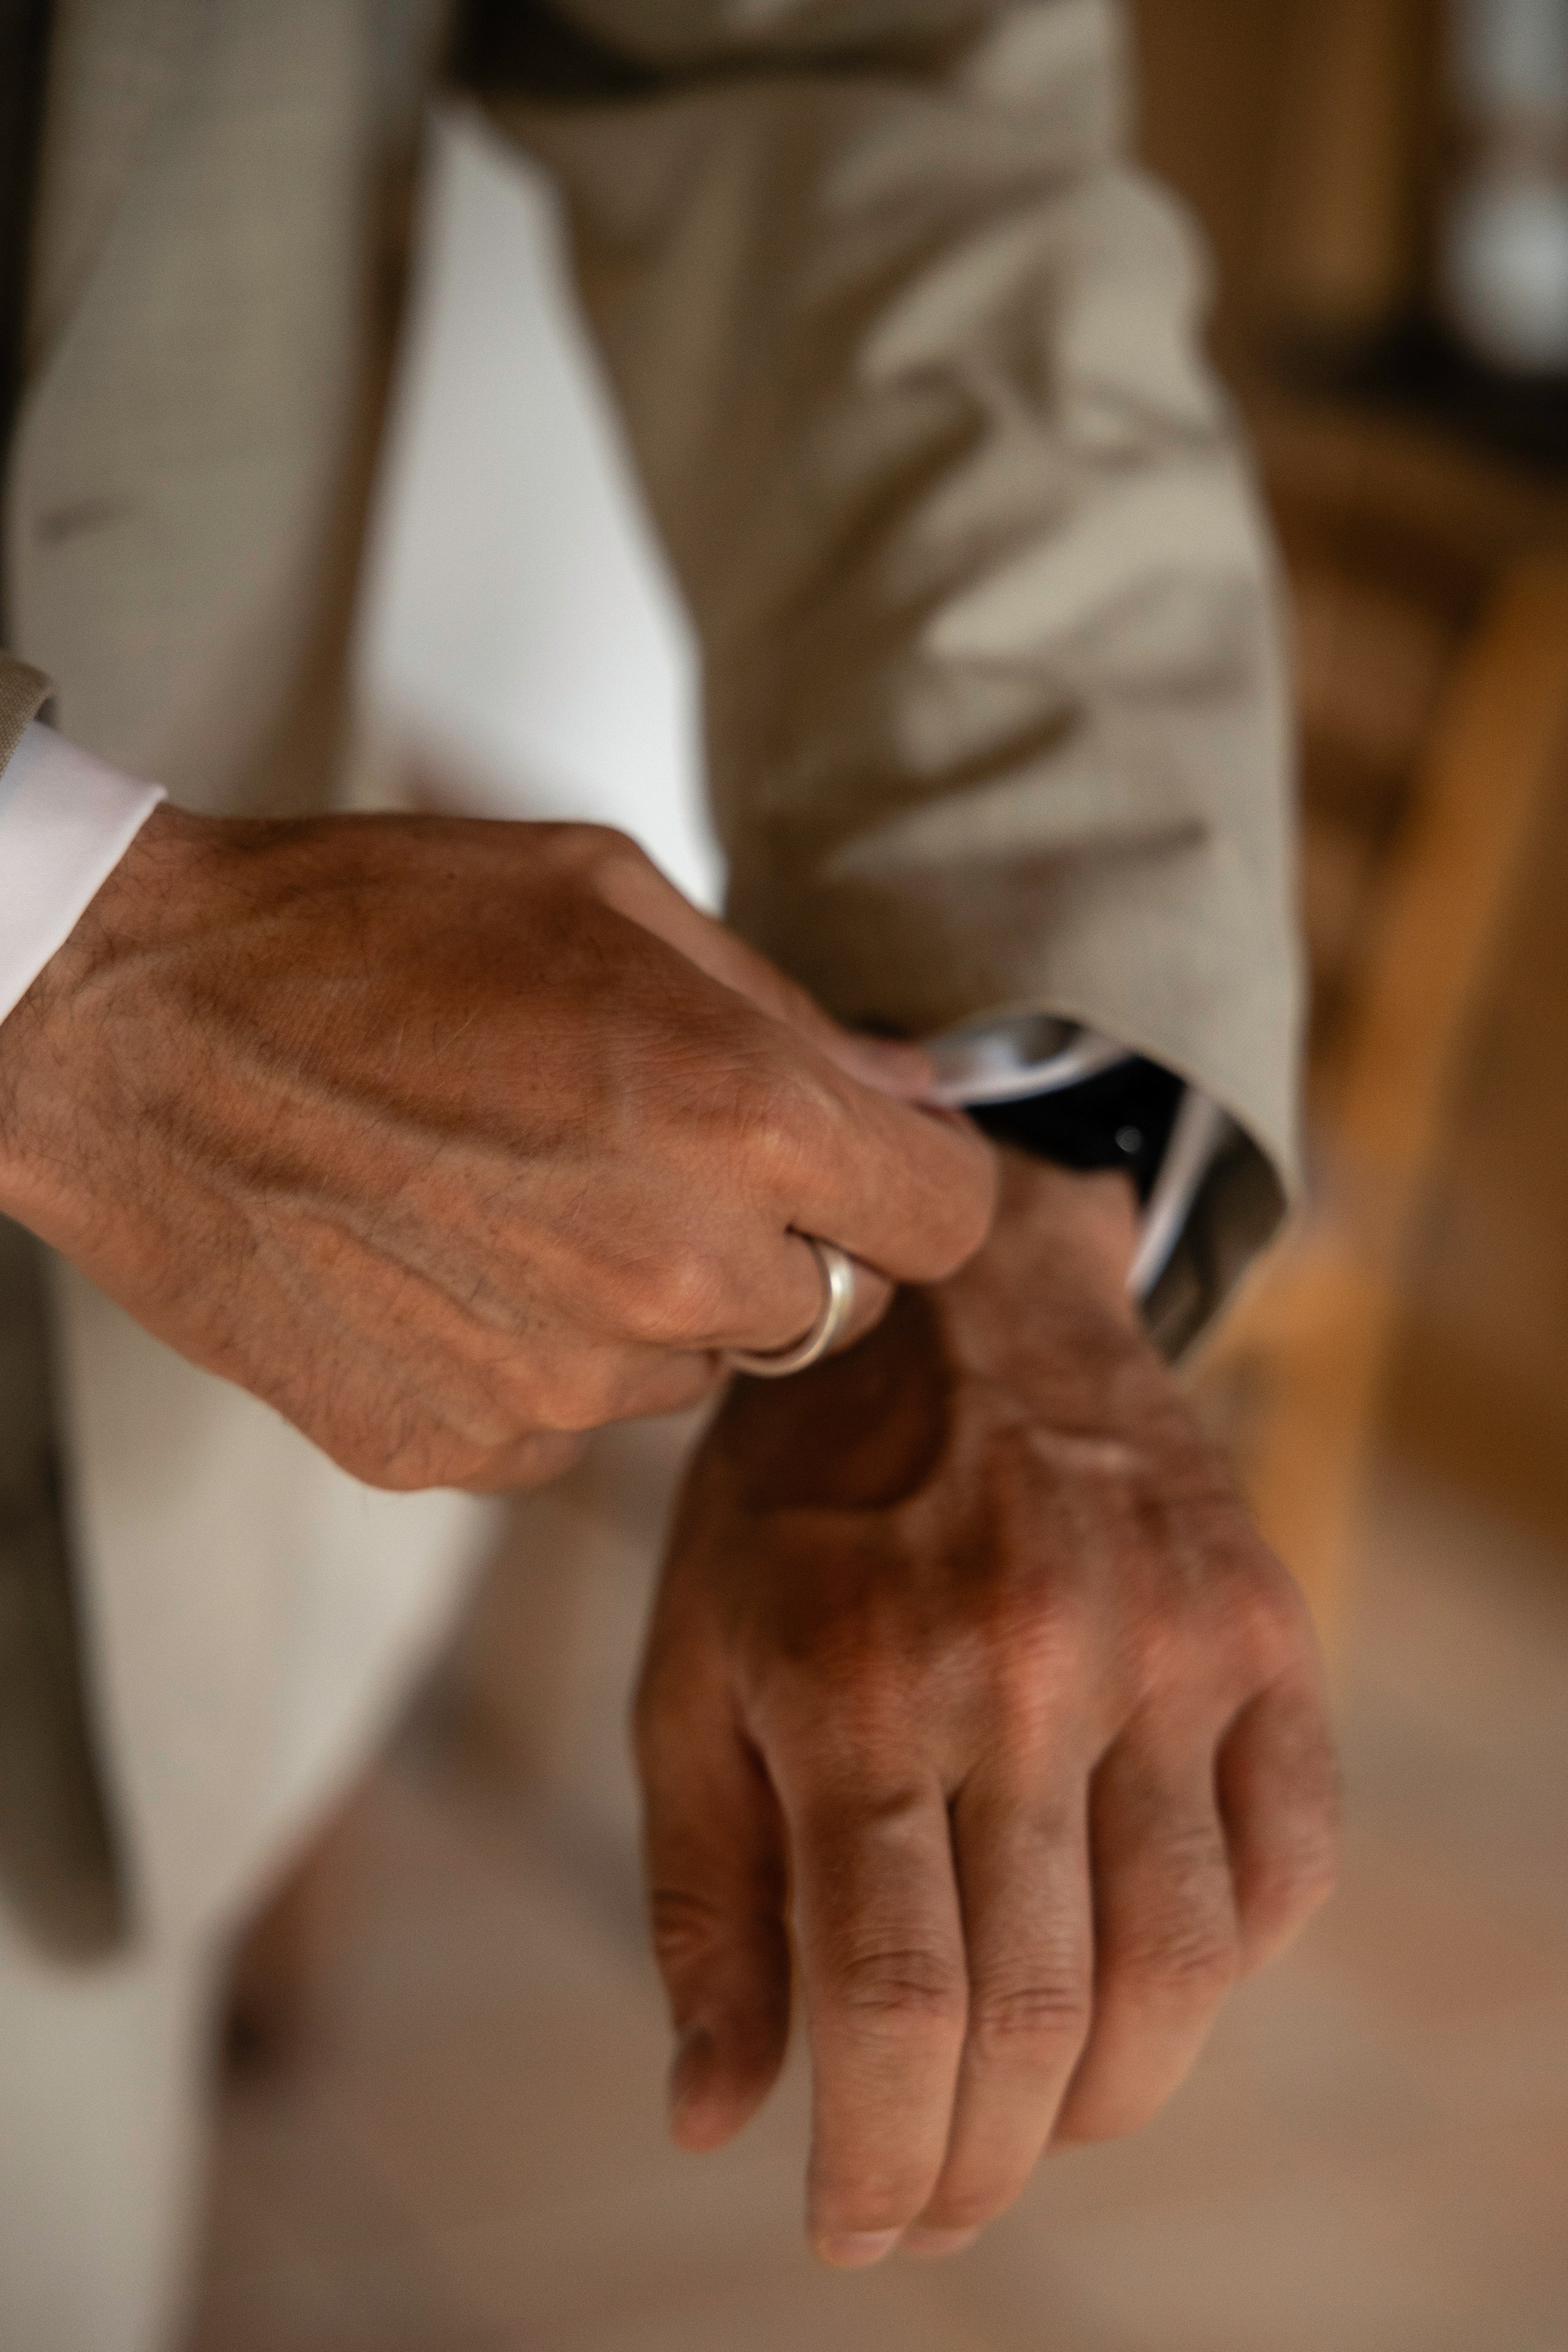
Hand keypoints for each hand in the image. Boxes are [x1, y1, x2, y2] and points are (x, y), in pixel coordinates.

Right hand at [0, 809, 992, 1489]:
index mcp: (737, 1122)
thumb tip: (910, 1094)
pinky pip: (569, 1424)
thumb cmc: (357, 934)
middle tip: (646, 1148)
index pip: (947, 1220)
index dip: (914, 1181)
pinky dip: (535, 1357)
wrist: (130, 1030)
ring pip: (690, 1371)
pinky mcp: (457, 1449)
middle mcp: (669, 1278)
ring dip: (647, 1302)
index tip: (866, 1160)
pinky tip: (442, 1259)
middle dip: (772, 1237)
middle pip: (827, 1308)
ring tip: (513, 1190)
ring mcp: (558, 1385)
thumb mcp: (603, 894)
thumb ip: (784, 1012)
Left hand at [635, 1150, 1337, 2262]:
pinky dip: (1230, 1967)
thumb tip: (715, 2121)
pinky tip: (1145, 1976)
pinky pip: (1286, 1863)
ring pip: (1180, 1968)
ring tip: (1038, 2119)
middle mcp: (1020, 1666)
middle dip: (981, 2162)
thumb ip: (706, 1897)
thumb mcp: (691, 1669)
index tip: (852, 2231)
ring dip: (1111, 2100)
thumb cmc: (792, 1504)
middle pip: (1038, 2012)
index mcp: (852, 1682)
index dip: (877, 2158)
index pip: (888, 1999)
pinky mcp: (1261, 1625)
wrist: (959, 1303)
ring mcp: (1163, 1644)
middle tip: (934, 2201)